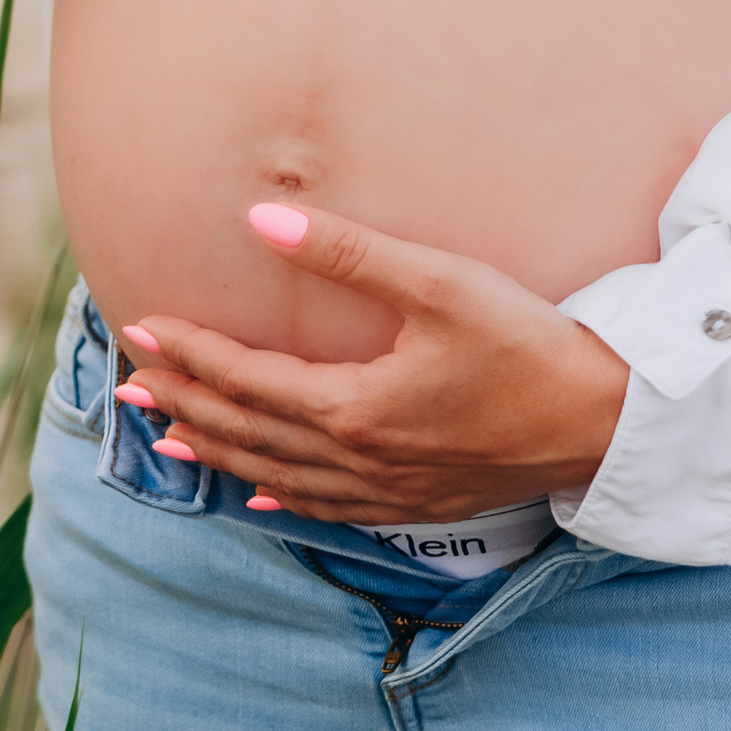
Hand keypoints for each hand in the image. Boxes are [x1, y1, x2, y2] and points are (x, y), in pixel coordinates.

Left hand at [119, 202, 628, 525]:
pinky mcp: (416, 503)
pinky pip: (327, 508)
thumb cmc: (524, 343)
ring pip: (279, 475)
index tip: (143, 325)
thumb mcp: (436, 282)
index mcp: (354, 407)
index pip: (250, 380)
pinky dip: (281, 497)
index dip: (193, 353)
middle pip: (251, 433)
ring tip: (168, 434)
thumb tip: (261, 222)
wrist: (600, 420)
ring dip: (220, 450)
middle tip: (130, 384)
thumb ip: (348, 253)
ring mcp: (387, 491)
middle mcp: (359, 461)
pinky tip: (261, 498)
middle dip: (187, 403)